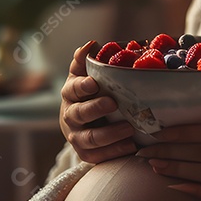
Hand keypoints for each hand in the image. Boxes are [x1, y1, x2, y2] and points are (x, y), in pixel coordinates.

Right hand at [59, 40, 136, 162]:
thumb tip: (91, 44)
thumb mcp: (86, 75)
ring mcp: (77, 137)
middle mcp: (70, 115)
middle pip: (79, 114)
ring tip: (129, 128)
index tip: (95, 83)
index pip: (73, 89)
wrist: (84, 123)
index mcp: (71, 93)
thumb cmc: (91, 93)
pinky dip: (114, 152)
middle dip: (96, 108)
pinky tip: (130, 146)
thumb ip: (86, 61)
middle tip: (114, 103)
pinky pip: (98, 156)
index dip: (82, 86)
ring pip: (90, 138)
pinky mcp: (86, 154)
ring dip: (110, 134)